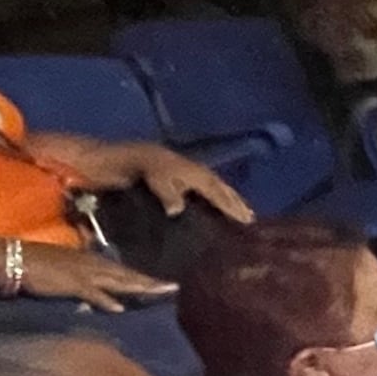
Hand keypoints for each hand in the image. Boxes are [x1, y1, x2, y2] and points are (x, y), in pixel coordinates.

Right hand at [26, 242, 175, 311]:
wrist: (13, 259)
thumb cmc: (35, 265)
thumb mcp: (64, 275)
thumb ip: (80, 288)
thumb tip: (89, 306)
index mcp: (91, 262)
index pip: (123, 272)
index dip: (143, 278)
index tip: (163, 284)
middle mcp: (92, 265)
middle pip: (127, 275)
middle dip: (151, 282)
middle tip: (174, 288)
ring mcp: (83, 273)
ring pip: (118, 281)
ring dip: (138, 287)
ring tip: (158, 292)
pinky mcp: (71, 283)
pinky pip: (92, 293)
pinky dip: (105, 300)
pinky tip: (119, 308)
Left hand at [121, 142, 257, 222]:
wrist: (126, 156)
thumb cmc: (141, 170)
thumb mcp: (153, 180)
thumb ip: (167, 194)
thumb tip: (177, 210)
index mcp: (192, 172)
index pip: (216, 191)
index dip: (229, 205)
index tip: (244, 219)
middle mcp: (197, 172)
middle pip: (221, 188)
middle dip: (236, 202)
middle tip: (250, 218)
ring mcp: (192, 173)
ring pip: (217, 186)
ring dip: (230, 199)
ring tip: (243, 212)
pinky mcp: (185, 177)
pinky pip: (208, 186)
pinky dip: (218, 196)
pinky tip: (221, 205)